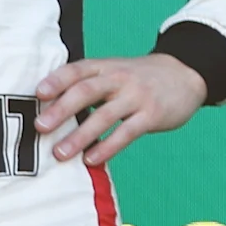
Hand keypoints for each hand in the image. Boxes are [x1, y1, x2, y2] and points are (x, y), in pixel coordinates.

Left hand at [35, 52, 208, 165]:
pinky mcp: (152, 114)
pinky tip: (91, 159)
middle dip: (62, 109)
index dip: (57, 80)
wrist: (187, 73)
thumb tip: (47, 112)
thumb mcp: (115, 71)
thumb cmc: (140, 78)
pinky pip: (127, 132)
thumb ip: (88, 85)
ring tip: (60, 153)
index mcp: (106, 66)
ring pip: (105, 115)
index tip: (38, 94)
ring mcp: (137, 96)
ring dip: (80, 135)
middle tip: (40, 127)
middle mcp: (120, 78)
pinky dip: (108, 147)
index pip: (78, 69)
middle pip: (87, 90)